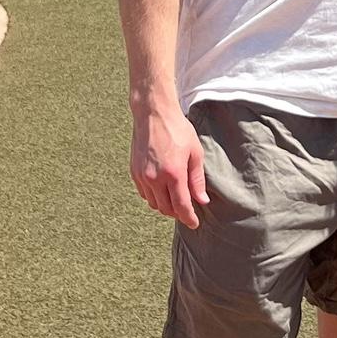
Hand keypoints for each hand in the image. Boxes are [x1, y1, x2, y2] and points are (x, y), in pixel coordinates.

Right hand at [131, 104, 208, 228]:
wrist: (154, 113)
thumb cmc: (177, 130)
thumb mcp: (194, 153)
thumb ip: (197, 180)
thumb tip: (202, 200)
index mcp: (173, 174)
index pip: (181, 206)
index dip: (189, 218)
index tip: (194, 223)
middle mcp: (155, 178)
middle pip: (166, 209)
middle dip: (178, 213)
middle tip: (187, 211)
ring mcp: (142, 176)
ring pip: (154, 203)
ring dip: (165, 206)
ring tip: (175, 200)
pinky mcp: (134, 172)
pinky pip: (144, 193)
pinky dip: (154, 197)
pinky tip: (162, 190)